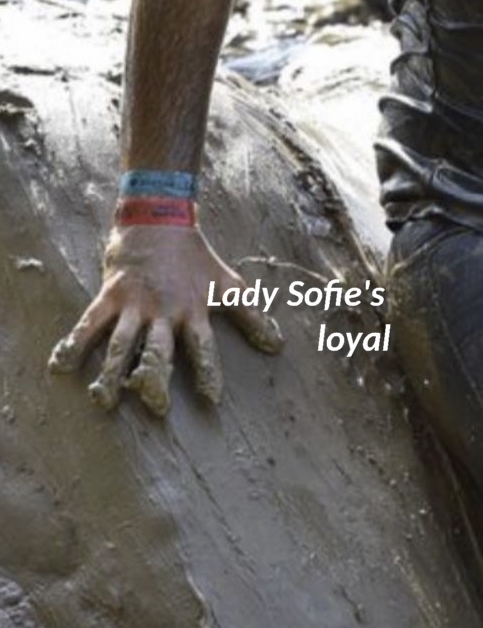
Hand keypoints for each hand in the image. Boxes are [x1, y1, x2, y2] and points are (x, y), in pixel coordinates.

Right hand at [49, 225, 283, 414]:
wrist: (160, 220)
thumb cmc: (197, 258)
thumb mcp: (229, 285)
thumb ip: (252, 316)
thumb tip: (277, 346)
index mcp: (194, 310)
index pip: (204, 347)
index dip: (208, 372)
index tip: (212, 399)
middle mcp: (164, 311)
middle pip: (159, 351)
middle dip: (157, 380)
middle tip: (156, 407)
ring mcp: (134, 304)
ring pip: (122, 344)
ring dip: (113, 373)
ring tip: (104, 400)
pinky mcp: (109, 295)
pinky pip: (89, 322)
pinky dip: (74, 343)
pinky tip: (60, 368)